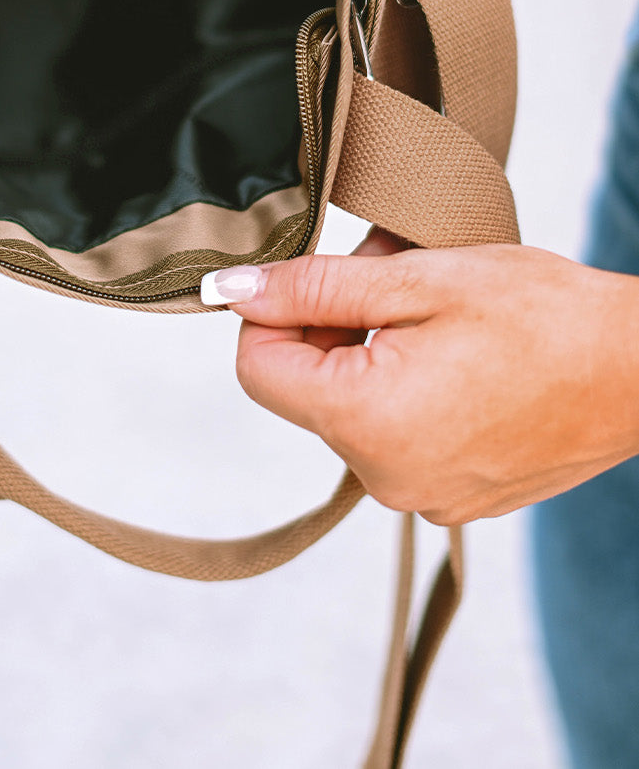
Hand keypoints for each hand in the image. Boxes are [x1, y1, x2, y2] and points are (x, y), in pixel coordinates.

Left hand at [201, 235, 638, 523]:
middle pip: (308, 388)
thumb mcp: (416, 278)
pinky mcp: (457, 499)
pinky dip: (412, 388)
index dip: (275, 311)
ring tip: (438, 309)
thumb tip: (228, 290)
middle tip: (394, 271)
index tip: (324, 275)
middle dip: (335, 321)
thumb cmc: (543, 315)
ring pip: (355, 407)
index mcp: (364, 422)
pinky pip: (399, 437)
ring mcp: (424, 497)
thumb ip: (313, 287)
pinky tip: (462, 355)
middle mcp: (384, 478)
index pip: (257, 367)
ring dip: (376, 349)